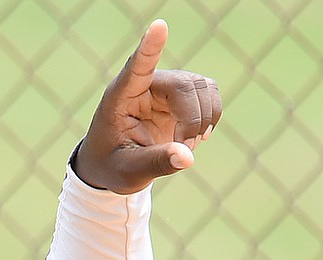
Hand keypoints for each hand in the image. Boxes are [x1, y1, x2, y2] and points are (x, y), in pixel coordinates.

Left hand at [72, 19, 221, 193]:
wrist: (112, 164)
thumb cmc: (111, 165)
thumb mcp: (129, 171)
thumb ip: (156, 163)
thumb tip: (188, 157)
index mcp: (120, 98)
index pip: (137, 67)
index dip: (150, 48)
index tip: (158, 26)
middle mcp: (144, 84)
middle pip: (184, 86)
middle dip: (193, 120)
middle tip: (185, 148)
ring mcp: (164, 86)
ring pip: (201, 87)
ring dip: (203, 119)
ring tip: (186, 145)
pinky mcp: (180, 94)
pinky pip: (209, 92)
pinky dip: (210, 115)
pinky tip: (195, 135)